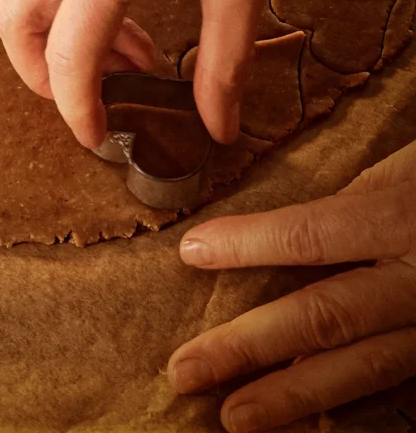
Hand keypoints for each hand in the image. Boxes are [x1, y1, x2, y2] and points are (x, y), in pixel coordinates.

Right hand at [0, 0, 325, 149]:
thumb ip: (225, 62)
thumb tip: (217, 125)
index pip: (67, 54)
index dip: (79, 110)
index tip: (101, 138)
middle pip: (13, 18)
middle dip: (41, 71)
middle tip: (97, 96)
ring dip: (63, 31)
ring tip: (133, 51)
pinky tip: (131, 3)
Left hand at [168, 142, 415, 431]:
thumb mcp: (410, 169)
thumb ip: (357, 203)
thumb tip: (291, 235)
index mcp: (403, 219)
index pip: (310, 236)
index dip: (246, 245)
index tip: (189, 251)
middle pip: (322, 319)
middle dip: (248, 349)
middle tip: (185, 372)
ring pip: (358, 368)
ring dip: (289, 396)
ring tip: (232, 417)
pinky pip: (396, 384)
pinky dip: (347, 402)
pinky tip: (306, 416)